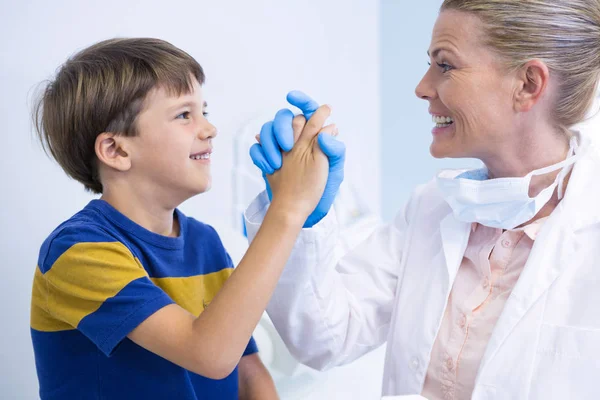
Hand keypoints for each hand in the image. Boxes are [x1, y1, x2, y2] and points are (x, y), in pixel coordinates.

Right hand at [265, 105, 331, 223]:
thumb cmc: (320, 190)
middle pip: (284, 117)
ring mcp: (280, 149)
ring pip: (266, 129)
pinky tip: (269, 168)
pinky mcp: (267, 158)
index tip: (292, 97)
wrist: (299, 210)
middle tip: (288, 146)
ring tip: (277, 163)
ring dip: (269, 144)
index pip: (309, 112)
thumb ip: (334, 150)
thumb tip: (328, 132)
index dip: (302, 101)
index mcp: (314, 138)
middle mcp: (296, 139)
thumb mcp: (334, 172)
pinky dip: (260, 156)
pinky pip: (256, 148)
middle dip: (282, 127)